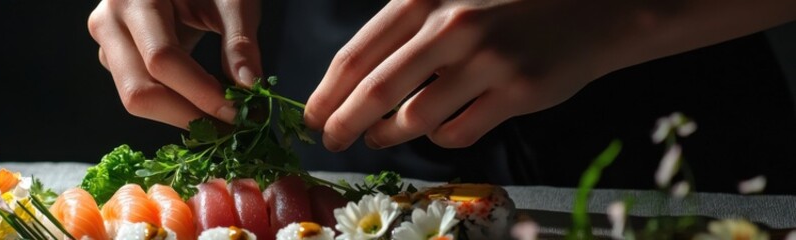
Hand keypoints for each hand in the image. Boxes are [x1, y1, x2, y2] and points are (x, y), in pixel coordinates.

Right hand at [89, 0, 260, 128]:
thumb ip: (240, 41)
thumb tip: (250, 87)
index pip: (162, 60)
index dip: (201, 93)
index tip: (237, 114)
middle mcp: (109, 21)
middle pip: (139, 90)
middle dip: (187, 116)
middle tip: (229, 129)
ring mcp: (107, 41)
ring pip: (134, 98)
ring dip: (179, 115)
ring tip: (220, 120)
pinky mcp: (114, 55)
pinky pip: (139, 89)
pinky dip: (172, 104)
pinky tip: (201, 105)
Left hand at [304, 0, 795, 150]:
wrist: (593, 5)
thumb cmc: (511, 0)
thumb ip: (407, 26)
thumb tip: (353, 78)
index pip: (359, 52)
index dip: (329, 90)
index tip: (313, 113)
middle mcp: (453, 27)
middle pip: (377, 91)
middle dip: (346, 121)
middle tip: (332, 138)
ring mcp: (486, 62)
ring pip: (416, 118)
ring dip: (390, 134)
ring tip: (381, 136)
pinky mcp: (517, 92)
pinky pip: (458, 132)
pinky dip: (439, 137)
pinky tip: (437, 129)